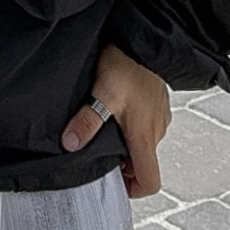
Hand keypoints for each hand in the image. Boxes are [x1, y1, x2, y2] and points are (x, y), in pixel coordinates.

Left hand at [60, 44, 171, 197]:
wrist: (145, 40)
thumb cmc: (128, 65)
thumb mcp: (102, 93)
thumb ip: (87, 121)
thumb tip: (71, 145)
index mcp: (145, 136)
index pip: (150, 181)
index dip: (133, 190)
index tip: (113, 181)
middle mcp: (156, 131)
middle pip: (143, 164)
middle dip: (122, 165)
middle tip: (97, 153)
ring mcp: (158, 118)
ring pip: (143, 144)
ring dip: (125, 144)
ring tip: (102, 130)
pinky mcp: (156, 105)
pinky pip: (145, 126)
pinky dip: (131, 128)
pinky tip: (113, 112)